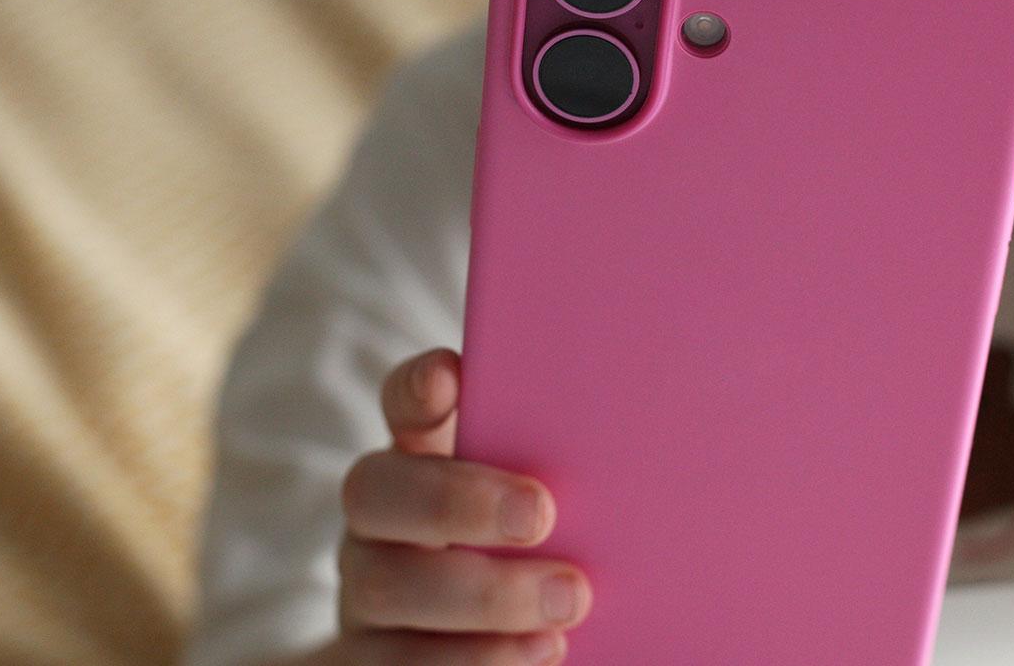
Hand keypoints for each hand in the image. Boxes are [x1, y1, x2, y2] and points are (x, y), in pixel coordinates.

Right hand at [315, 349, 588, 664]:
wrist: (474, 644)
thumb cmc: (534, 555)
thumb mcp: (542, 500)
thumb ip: (560, 464)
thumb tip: (649, 424)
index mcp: (421, 457)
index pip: (403, 403)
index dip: (417, 387)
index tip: (452, 376)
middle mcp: (378, 519)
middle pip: (375, 492)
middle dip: (456, 501)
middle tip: (541, 514)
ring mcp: (364, 591)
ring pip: (382, 586)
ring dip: (482, 597)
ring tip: (568, 604)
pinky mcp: (367, 656)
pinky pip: (398, 663)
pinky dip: (473, 660)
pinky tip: (541, 653)